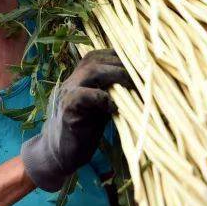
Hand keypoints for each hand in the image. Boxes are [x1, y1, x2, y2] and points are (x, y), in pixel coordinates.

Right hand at [21, 49, 131, 191]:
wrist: (62, 151)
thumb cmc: (87, 127)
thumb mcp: (104, 103)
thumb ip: (115, 89)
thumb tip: (144, 81)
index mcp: (82, 74)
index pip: (102, 54)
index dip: (122, 56)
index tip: (143, 64)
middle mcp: (73, 78)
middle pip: (97, 59)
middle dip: (123, 64)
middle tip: (144, 76)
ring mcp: (68, 91)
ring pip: (91, 71)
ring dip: (115, 75)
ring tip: (132, 86)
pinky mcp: (67, 108)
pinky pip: (83, 95)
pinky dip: (102, 98)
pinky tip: (115, 108)